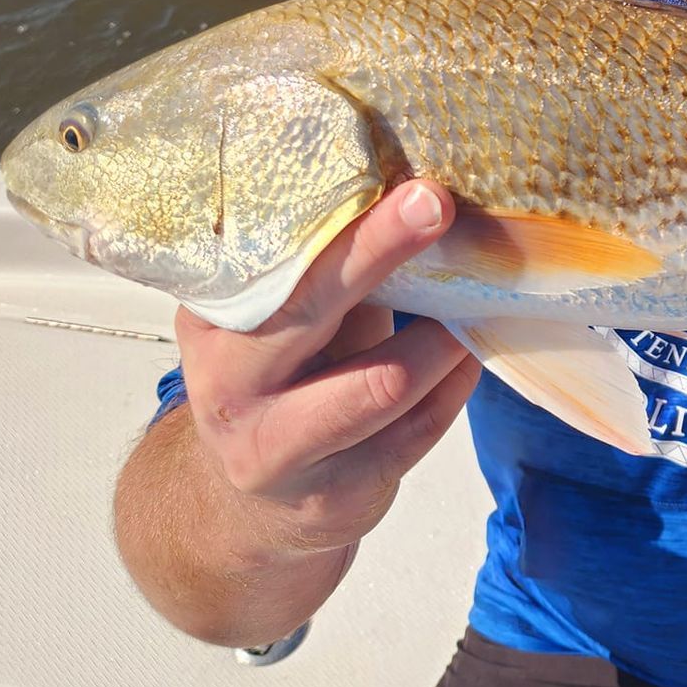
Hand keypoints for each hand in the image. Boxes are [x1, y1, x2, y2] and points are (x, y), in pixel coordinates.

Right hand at [175, 178, 479, 558]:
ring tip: (476, 300)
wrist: (255, 506)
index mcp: (210, 323)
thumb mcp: (283, 320)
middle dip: (379, 252)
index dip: (335, 222)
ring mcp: (276, 449)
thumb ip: (323, 267)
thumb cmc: (285, 380)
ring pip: (380, 384)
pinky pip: (415, 431)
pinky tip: (469, 358)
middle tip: (436, 205)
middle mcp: (228, 387)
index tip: (393, 179)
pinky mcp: (334, 495)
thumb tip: (407, 187)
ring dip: (441, 337)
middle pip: (310, 310)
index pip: (269, 263)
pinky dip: (454, 386)